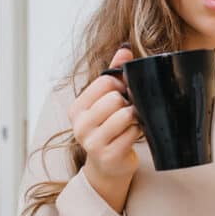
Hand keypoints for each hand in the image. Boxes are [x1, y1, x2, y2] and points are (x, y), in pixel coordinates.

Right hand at [68, 44, 139, 211]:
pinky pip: (132, 133)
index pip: (104, 81)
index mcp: (76, 109)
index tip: (124, 91)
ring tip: (132, 122)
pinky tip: (133, 134)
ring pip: (125, 115)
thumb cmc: (109, 128)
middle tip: (130, 109)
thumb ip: (114, 73)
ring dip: (135, 117)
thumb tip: (125, 48)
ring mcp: (92, 143)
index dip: (120, 83)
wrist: (108, 167)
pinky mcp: (109, 156)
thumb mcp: (105, 100)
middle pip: (115, 98)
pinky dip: (138, 131)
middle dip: (128, 102)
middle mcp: (80, 126)